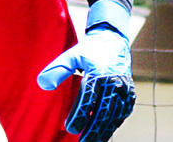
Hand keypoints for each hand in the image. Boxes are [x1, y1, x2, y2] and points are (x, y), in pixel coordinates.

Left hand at [37, 0, 135, 141]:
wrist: (112, 40)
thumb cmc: (88, 49)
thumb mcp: (70, 56)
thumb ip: (57, 70)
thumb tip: (42, 84)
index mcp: (98, 73)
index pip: (88, 99)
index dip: (79, 115)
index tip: (69, 127)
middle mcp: (114, 82)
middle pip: (103, 112)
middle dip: (92, 129)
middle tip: (81, 140)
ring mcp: (124, 89)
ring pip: (114, 115)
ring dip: (104, 131)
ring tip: (92, 141)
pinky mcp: (130, 93)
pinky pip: (122, 113)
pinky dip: (114, 124)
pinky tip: (104, 133)